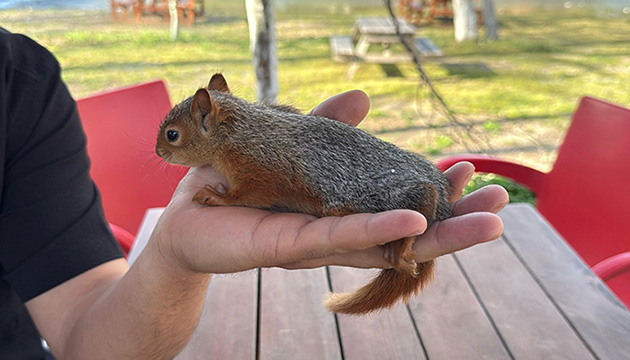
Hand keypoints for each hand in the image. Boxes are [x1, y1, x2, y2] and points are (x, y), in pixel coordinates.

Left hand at [150, 90, 507, 273]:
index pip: (399, 201)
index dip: (435, 191)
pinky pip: (339, 239)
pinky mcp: (290, 248)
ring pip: (387, 241)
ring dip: (438, 233)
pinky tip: (415, 222)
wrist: (188, 216)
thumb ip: (327, 126)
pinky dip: (380, 230)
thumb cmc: (238, 184)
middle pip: (407, 229)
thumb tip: (365, 99)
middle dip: (455, 219)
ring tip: (489, 224)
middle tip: (502, 205)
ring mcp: (319, 244)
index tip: (469, 170)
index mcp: (342, 207)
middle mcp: (339, 230)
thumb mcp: (288, 144)